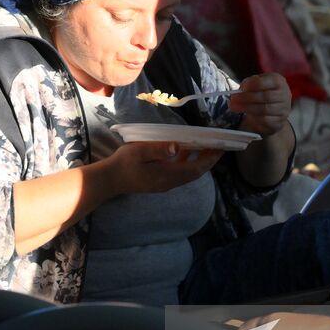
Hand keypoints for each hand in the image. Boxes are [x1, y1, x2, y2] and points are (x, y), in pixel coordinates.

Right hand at [97, 141, 222, 195]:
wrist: (109, 180)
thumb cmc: (123, 164)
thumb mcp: (139, 151)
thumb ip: (158, 149)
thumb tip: (176, 147)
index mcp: (167, 175)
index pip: (196, 169)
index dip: (210, 159)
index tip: (220, 148)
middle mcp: (170, 182)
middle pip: (195, 173)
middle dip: (208, 160)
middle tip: (218, 145)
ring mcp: (165, 184)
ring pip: (188, 173)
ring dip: (198, 161)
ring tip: (205, 145)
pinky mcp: (160, 182)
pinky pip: (179, 173)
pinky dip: (186, 162)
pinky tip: (183, 150)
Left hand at [230, 73, 291, 136]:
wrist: (275, 109)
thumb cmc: (263, 92)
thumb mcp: (257, 84)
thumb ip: (248, 84)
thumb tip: (239, 91)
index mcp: (278, 81)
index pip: (263, 82)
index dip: (250, 86)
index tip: (240, 89)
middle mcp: (284, 94)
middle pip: (265, 96)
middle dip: (246, 98)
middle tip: (234, 100)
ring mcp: (284, 109)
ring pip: (265, 109)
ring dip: (247, 108)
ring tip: (236, 107)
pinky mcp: (280, 122)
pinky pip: (266, 120)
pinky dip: (254, 118)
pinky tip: (248, 115)